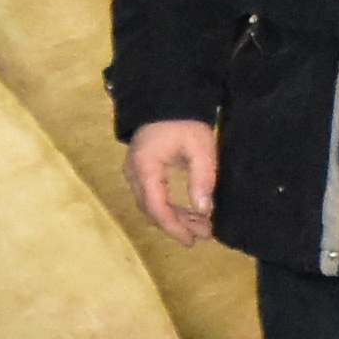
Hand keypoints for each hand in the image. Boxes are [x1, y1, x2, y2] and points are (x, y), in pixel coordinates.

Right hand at [128, 118, 220, 247]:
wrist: (167, 98)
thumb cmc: (183, 120)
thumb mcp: (200, 146)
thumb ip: (203, 177)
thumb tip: (205, 209)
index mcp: (145, 167)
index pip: (156, 206)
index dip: (173, 227)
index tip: (192, 240)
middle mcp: (134, 173)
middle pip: (151, 210)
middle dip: (177, 226)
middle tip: (203, 235)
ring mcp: (134, 172)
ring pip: (151, 206)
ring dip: (175, 218)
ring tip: (201, 227)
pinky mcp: (140, 171)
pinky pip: (152, 197)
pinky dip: (170, 208)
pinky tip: (189, 213)